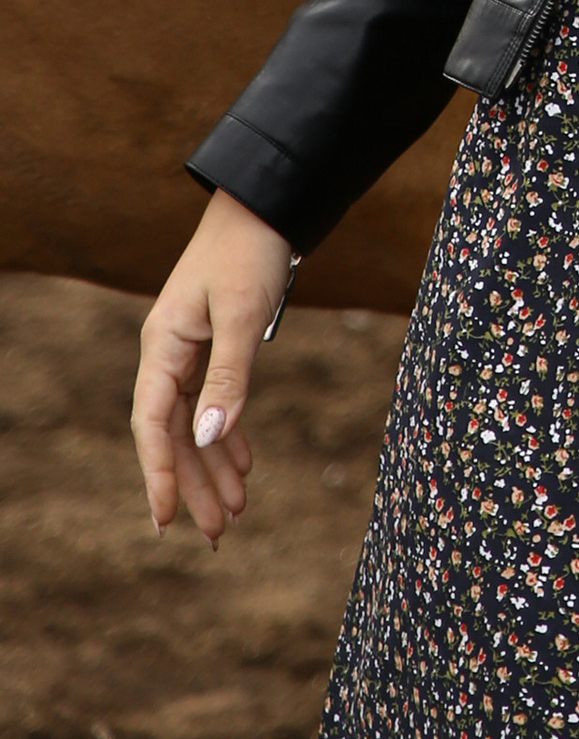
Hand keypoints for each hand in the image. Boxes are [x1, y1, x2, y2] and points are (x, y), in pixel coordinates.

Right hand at [132, 191, 294, 545]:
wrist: (266, 205)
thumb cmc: (250, 251)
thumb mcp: (245, 314)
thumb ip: (228, 375)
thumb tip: (208, 436)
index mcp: (162, 346)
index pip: (152, 424)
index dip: (159, 473)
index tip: (167, 519)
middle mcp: (169, 353)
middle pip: (174, 433)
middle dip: (194, 484)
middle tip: (218, 533)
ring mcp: (191, 350)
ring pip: (196, 423)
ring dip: (214, 466)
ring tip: (235, 512)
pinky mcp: (216, 345)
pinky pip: (215, 402)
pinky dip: (230, 434)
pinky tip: (244, 464)